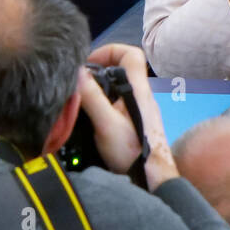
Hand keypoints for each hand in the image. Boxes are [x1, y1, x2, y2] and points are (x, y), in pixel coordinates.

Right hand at [81, 44, 177, 189]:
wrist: (152, 178)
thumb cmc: (132, 150)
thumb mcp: (106, 123)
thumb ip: (92, 97)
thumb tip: (77, 71)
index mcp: (138, 88)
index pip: (131, 53)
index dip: (110, 51)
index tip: (90, 64)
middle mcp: (142, 94)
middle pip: (122, 69)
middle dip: (99, 72)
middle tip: (80, 84)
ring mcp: (142, 108)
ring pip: (120, 87)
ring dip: (101, 90)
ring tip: (83, 102)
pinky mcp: (138, 122)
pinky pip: (120, 103)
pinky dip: (105, 104)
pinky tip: (93, 119)